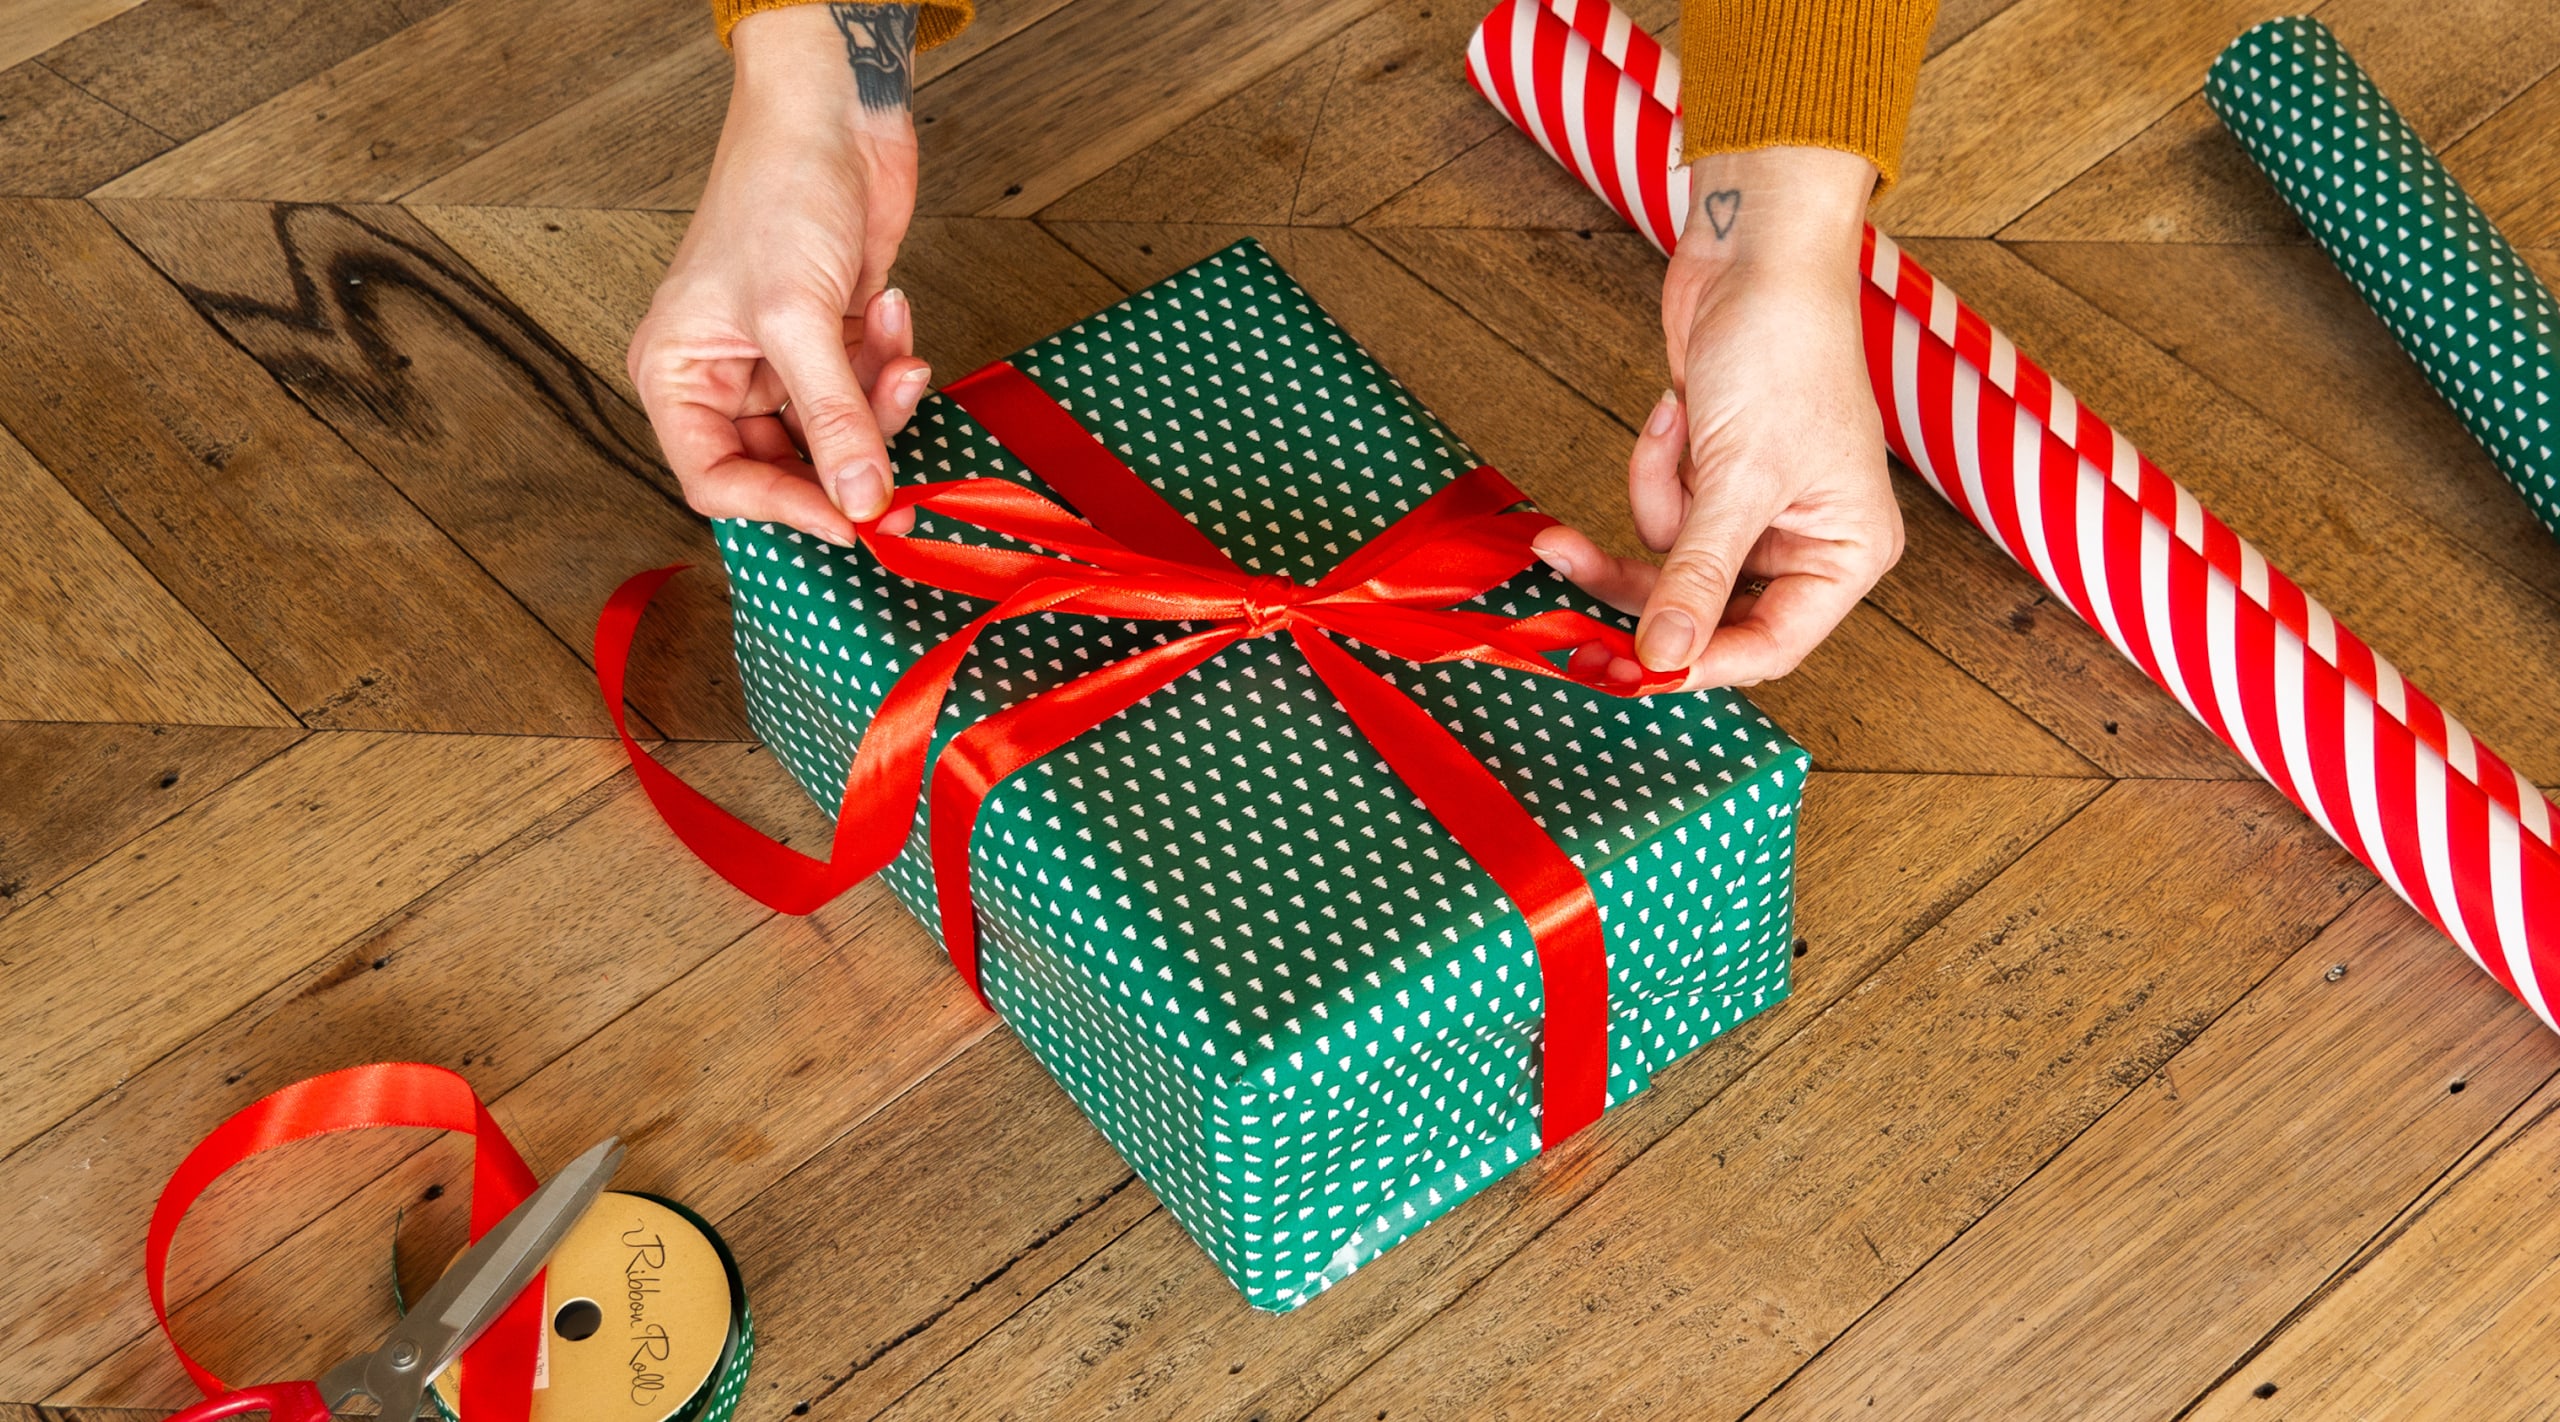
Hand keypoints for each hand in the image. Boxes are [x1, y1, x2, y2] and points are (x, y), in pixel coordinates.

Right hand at [630, 3, 932, 545]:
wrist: (832, 116)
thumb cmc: (777, 193)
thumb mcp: (798, 319)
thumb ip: (833, 419)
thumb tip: (859, 501)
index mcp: (679, 375)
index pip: (719, 482)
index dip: (784, 511)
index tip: (848, 524)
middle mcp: (725, 376)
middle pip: (788, 467)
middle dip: (849, 466)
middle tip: (901, 494)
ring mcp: (782, 360)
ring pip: (839, 432)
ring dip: (881, 405)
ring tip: (900, 355)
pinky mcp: (833, 340)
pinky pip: (868, 389)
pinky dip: (890, 363)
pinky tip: (889, 308)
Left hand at [1534, 146, 1902, 687]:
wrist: (1755, 254)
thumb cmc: (1784, 349)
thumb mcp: (1738, 477)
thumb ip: (1697, 575)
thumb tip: (1664, 659)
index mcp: (1847, 553)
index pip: (1769, 645)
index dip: (1700, 662)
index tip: (1633, 668)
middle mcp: (1808, 542)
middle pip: (1709, 610)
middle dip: (1645, 583)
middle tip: (1574, 574)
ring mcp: (1756, 511)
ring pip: (1672, 560)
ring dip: (1651, 500)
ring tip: (1669, 430)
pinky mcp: (1712, 478)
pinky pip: (1661, 510)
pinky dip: (1656, 466)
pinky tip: (1677, 409)